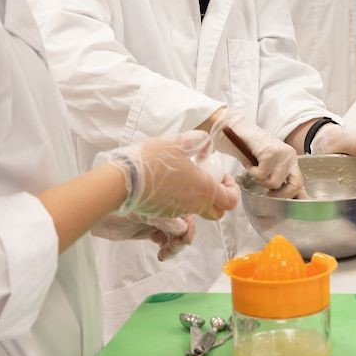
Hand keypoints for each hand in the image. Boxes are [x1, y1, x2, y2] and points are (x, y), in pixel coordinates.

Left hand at [93, 213, 195, 260]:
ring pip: (174, 233)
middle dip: (182, 237)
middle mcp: (161, 204)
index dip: (190, 224)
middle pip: (182, 222)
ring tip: (166, 253)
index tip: (188, 238)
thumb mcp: (144, 213)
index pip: (185, 208)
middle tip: (174, 248)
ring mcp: (155, 216)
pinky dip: (166, 247)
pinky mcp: (147, 228)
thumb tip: (183, 229)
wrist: (96, 212)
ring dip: (174, 245)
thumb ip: (165, 220)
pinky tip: (161, 254)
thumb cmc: (117, 204)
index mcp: (163, 194)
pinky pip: (164, 239)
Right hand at [101, 131, 239, 219]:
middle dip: (218, 198)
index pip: (231, 201)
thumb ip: (198, 141)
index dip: (232, 189)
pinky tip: (168, 182)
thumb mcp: (179, 142)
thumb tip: (207, 145)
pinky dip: (181, 200)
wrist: (124, 180)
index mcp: (203, 189)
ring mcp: (177, 213)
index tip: (222, 176)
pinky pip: (179, 211)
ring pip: (197, 212)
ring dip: (197, 198)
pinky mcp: (162, 214)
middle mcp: (194, 206)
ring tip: (185, 177)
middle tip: (209, 180)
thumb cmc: (153, 160)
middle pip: (216, 212)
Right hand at [210, 108, 304, 198]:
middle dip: (279, 194)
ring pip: (274, 183)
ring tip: (255, 168)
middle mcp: (290, 156)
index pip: (300, 183)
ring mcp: (281, 153)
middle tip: (267, 192)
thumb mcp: (268, 166)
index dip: (296, 198)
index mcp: (291, 160)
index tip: (288, 207)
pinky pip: (261, 175)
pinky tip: (250, 162)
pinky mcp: (270, 152)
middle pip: (295, 186)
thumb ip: (279, 180)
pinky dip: (252, 172)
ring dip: (260, 180)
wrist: (238, 130)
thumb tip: (289, 200)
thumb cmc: (251, 150)